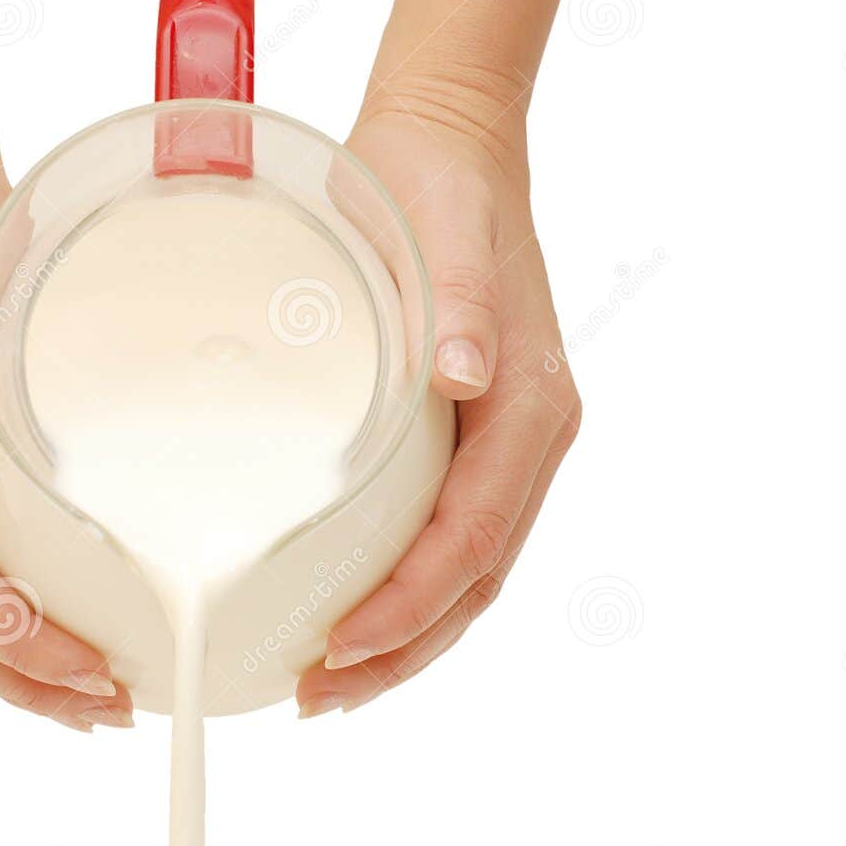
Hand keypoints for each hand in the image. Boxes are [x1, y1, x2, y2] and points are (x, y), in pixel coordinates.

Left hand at [297, 89, 581, 716]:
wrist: (450, 147)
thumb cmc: (436, 190)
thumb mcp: (444, 233)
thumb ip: (456, 304)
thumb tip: (458, 375)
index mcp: (529, 409)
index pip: (472, 539)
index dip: (410, 604)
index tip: (339, 647)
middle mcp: (525, 439)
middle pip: (472, 582)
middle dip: (401, 650)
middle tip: (317, 697)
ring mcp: (499, 444)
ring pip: (463, 572)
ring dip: (402, 637)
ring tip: (326, 683)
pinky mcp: (465, 436)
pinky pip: (445, 537)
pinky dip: (402, 589)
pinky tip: (348, 609)